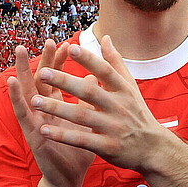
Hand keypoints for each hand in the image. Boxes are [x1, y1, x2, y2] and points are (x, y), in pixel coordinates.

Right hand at [7, 40, 94, 186]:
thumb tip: (93, 76)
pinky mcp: (30, 133)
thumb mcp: (86, 121)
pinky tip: (10, 83)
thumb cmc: (78, 150)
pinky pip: (21, 113)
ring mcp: (34, 121)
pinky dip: (15, 97)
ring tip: (19, 51)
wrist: (71, 179)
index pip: (57, 79)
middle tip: (46, 39)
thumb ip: (87, 100)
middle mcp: (42, 111)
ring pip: (26, 92)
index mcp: (56, 107)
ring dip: (21, 71)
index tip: (67, 45)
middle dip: (43, 60)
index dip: (60, 63)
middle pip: (40, 80)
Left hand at [31, 36, 166, 172]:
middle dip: (65, 82)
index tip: (71, 47)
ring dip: (57, 109)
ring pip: (82, 116)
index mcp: (123, 89)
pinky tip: (43, 130)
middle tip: (42, 72)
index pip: (105, 71)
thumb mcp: (130, 86)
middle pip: (89, 91)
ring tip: (34, 101)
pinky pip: (81, 140)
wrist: (153, 149)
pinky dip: (62, 135)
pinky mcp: (107, 147)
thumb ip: (115, 62)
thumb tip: (105, 37)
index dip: (89, 59)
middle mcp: (119, 106)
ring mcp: (113, 127)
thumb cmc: (137, 113)